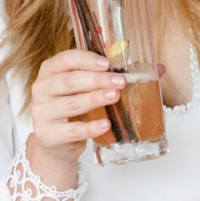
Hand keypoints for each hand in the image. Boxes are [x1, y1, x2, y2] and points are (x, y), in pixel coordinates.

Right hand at [27, 49, 121, 185]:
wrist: (56, 141)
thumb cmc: (75, 108)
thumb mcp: (88, 89)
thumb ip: (114, 76)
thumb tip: (158, 69)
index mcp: (50, 71)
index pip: (65, 59)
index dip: (86, 59)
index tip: (107, 63)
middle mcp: (41, 89)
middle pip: (69, 81)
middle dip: (97, 80)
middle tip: (120, 81)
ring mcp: (41, 112)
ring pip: (71, 104)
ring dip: (94, 99)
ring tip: (115, 96)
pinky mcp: (47, 135)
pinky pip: (71, 130)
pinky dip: (89, 127)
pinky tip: (105, 124)